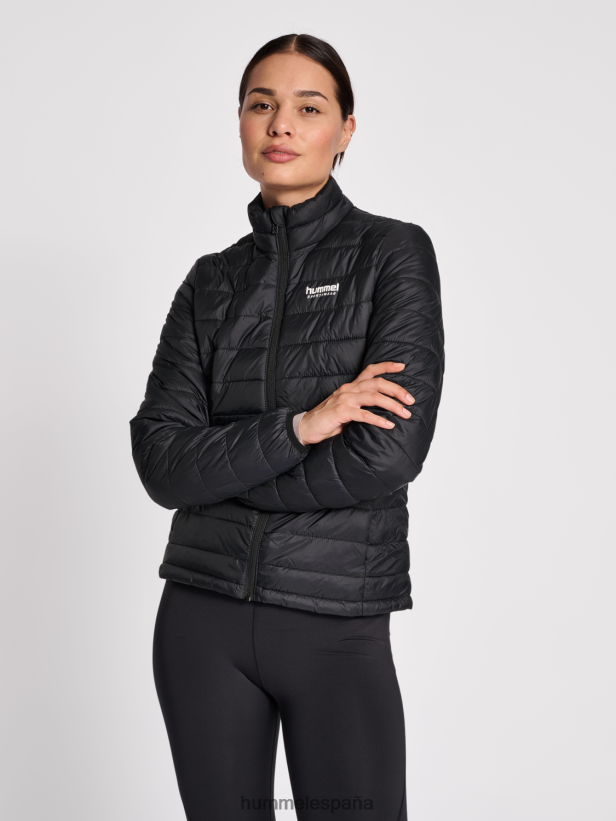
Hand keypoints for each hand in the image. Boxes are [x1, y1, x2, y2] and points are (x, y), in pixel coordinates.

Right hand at [299, 361, 414, 445]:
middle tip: (411, 400)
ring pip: (374, 397)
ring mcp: (344, 400)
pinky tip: (389, 425)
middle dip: (397, 390)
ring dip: (392, 405)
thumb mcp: (346, 408)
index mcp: (350, 386)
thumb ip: (361, 405)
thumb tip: (382, 411)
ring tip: (405, 413)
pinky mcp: (340, 412)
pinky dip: (378, 419)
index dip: (386, 366)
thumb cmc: (327, 419)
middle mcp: (348, 389)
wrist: (305, 427)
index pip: (370, 370)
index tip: (402, 366)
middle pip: (377, 383)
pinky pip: (364, 415)